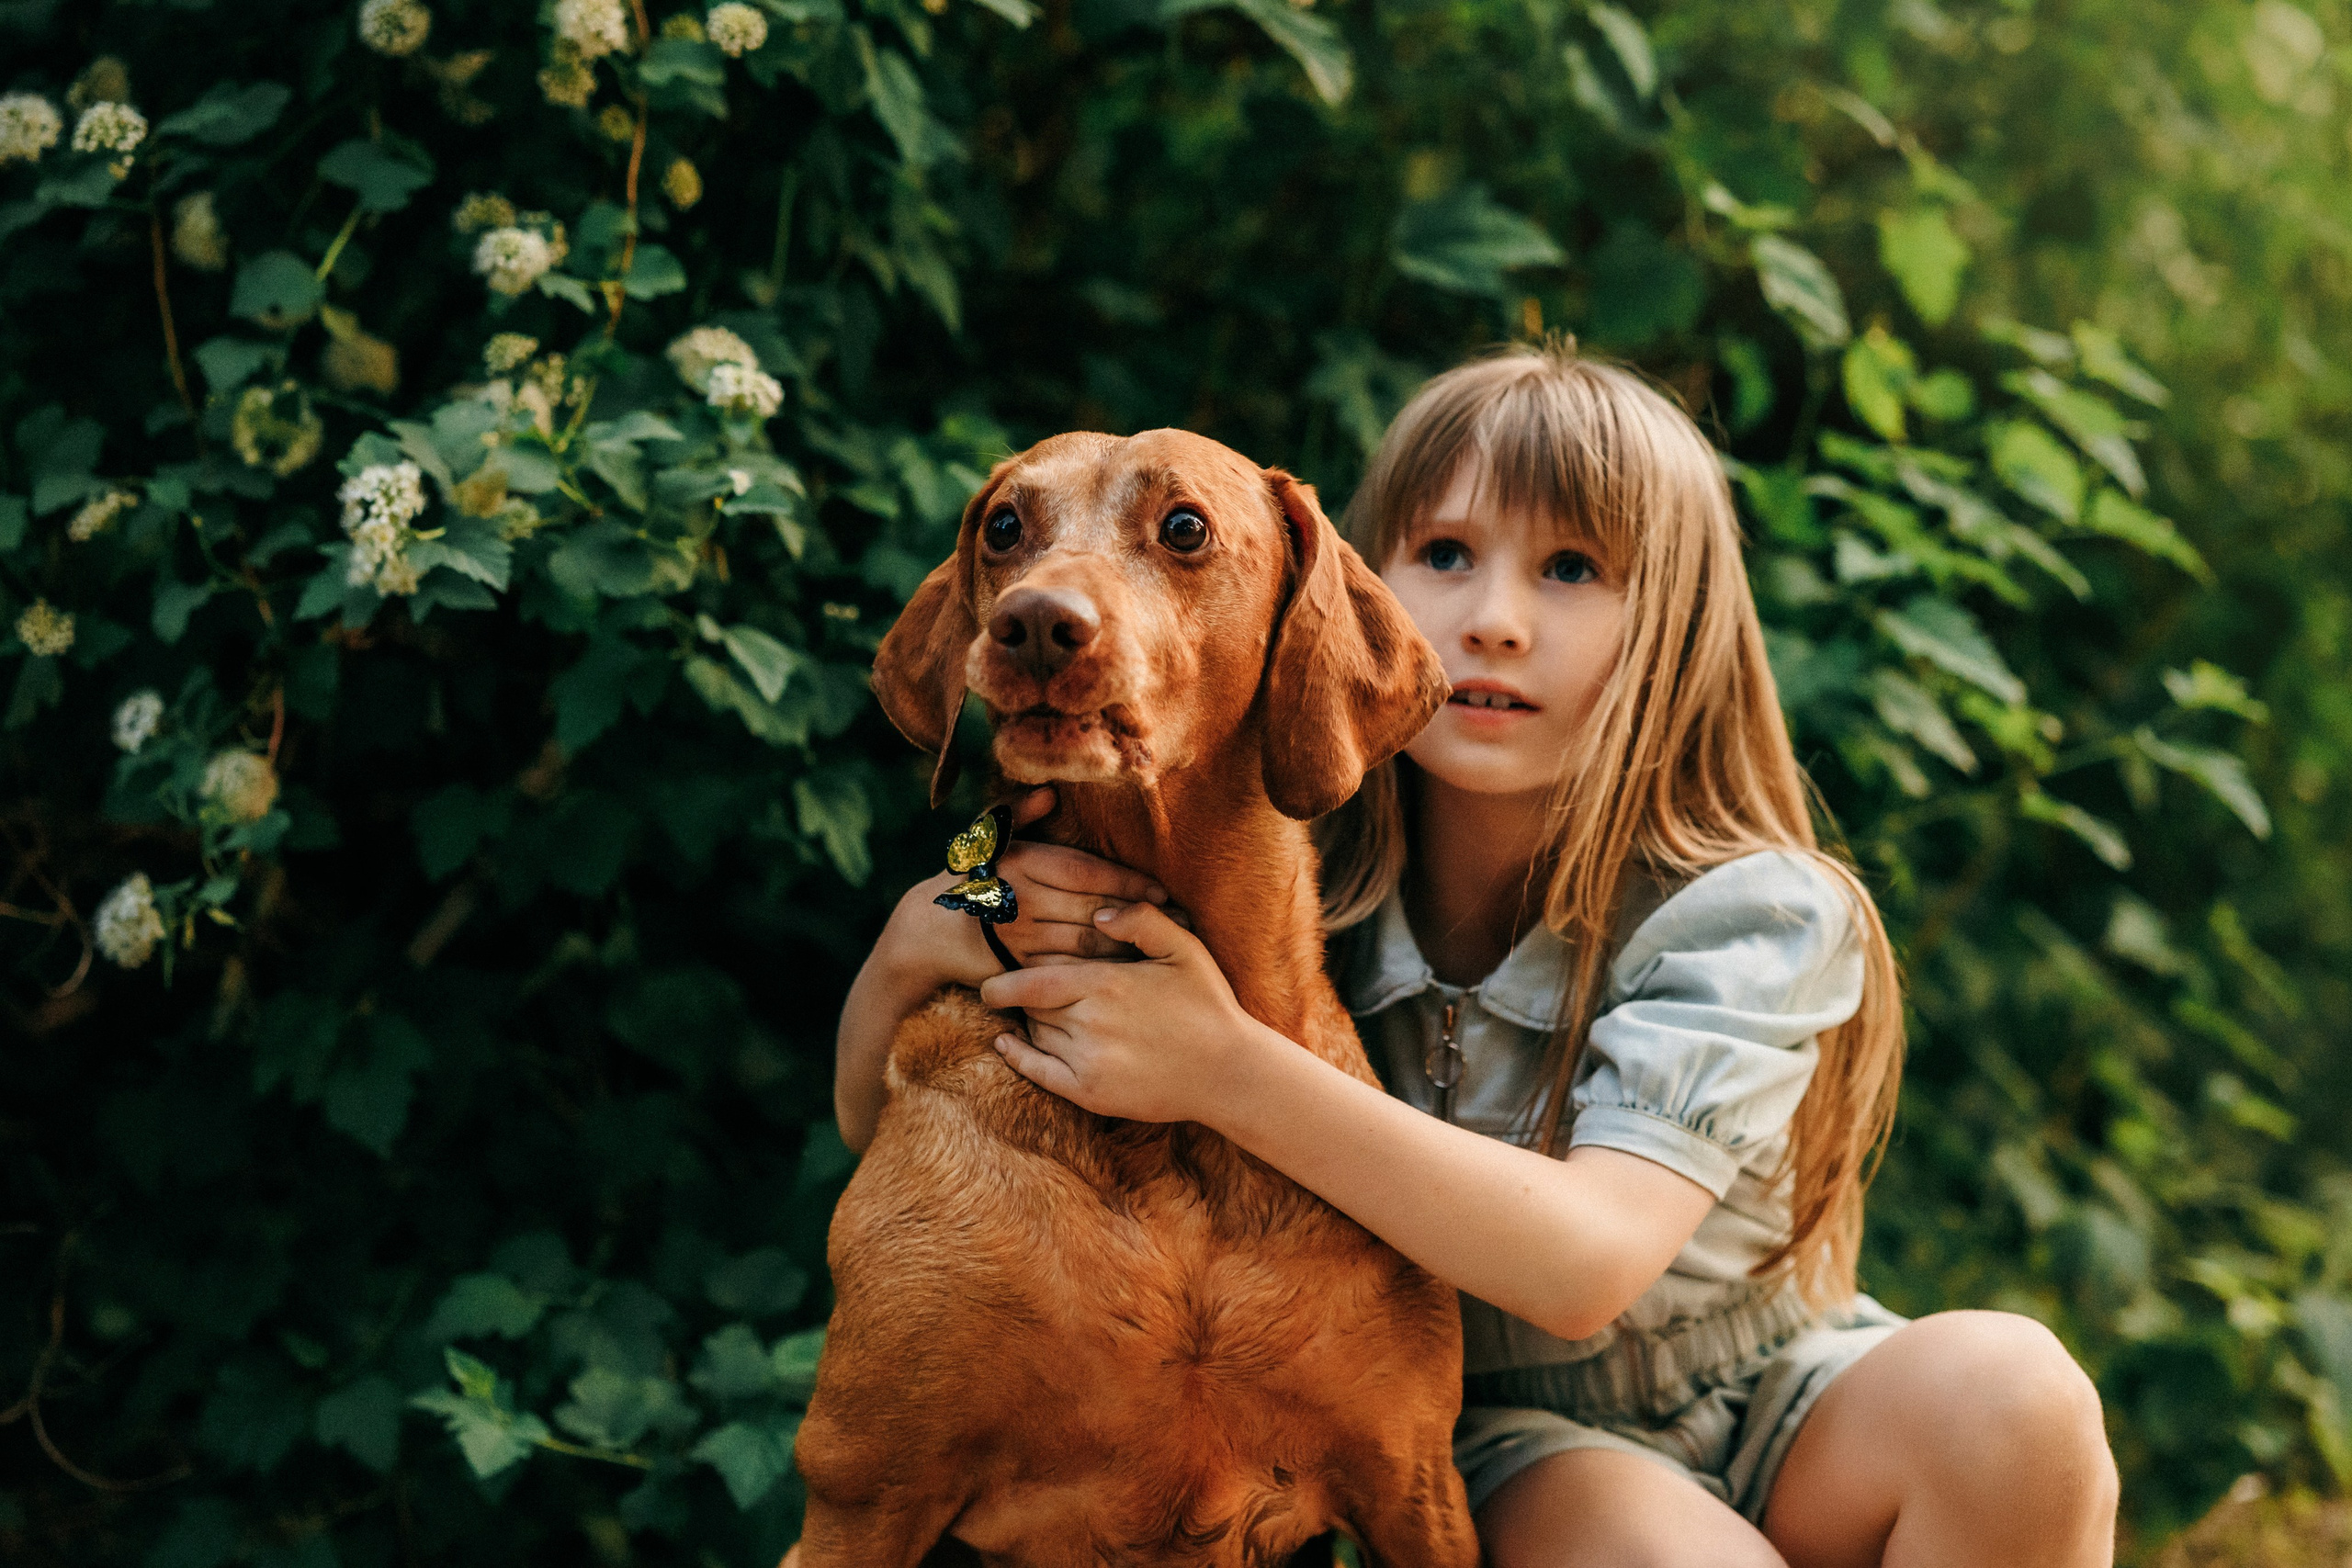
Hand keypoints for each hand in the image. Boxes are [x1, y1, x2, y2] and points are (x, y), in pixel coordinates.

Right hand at [879, 788, 1176, 992]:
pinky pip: (1071, 973)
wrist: (932, 932)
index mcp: (1020, 863)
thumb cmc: (976, 875)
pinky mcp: (1021, 971)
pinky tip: (1133, 973)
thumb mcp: (989, 839)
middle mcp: (1020, 900)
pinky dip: (1104, 973)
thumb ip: (1020, 813)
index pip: (1086, 872)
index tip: (1162, 891)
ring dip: (1131, 947)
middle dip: (1141, 916)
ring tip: (1169, 946)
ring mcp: (1019, 939)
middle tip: (1185, 921)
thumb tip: (1050, 793)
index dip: (1127, 881)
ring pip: (1087, 944)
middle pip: (1093, 909)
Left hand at [978, 903, 1269, 1124]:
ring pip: (1036, 1034)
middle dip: (1028, 999)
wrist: (1228, 1071)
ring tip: (1043, 1015)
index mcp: (1107, 983)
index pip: (1032, 982)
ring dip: (1033, 1023)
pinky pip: (1039, 1072)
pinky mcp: (1090, 1092)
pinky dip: (1017, 1057)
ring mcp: (1088, 1060)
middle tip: (1034, 994)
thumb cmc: (1207, 1004)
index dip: (1004, 982)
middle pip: (1033, 1007)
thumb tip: (1097, 914)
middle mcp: (1090, 1022)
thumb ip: (1141, 920)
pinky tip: (1006, 1044)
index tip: (989, 980)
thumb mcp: (1184, 948)